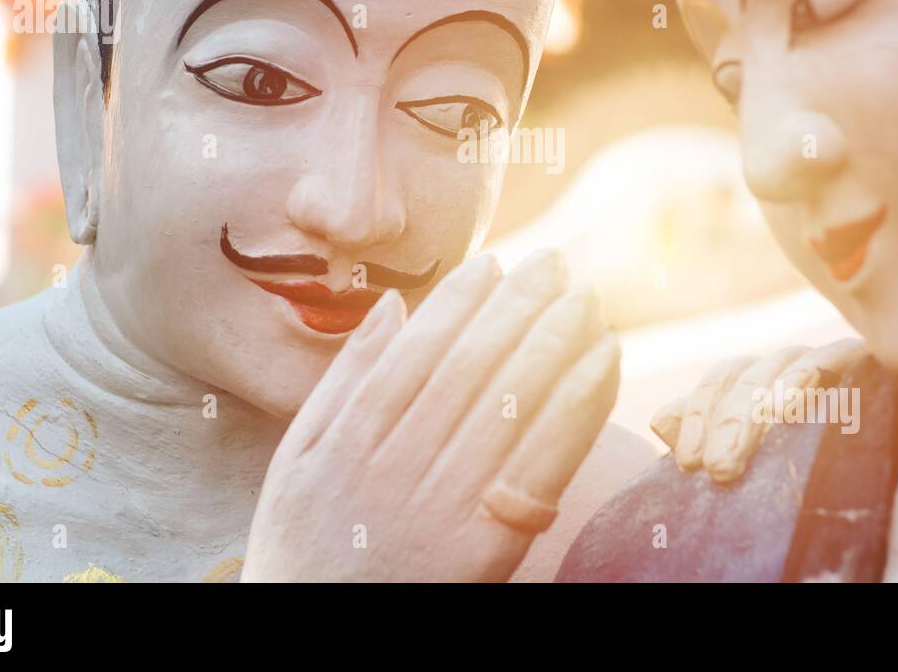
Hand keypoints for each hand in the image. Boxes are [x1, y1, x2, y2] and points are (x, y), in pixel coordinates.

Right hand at [242, 249, 620, 581]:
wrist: (319, 637)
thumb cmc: (307, 544)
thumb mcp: (294, 461)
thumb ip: (342, 383)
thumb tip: (391, 308)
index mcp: (349, 441)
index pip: (417, 353)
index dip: (460, 303)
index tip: (495, 264)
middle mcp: (397, 466)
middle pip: (471, 370)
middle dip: (519, 308)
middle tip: (556, 262)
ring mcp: (443, 507)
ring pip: (511, 405)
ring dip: (557, 343)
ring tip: (588, 301)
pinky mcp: (487, 546)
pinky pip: (542, 463)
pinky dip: (578, 407)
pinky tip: (603, 363)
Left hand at [649, 338, 864, 484]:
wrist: (867, 452)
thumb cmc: (798, 458)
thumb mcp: (746, 450)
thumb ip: (703, 434)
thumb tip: (659, 420)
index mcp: (750, 380)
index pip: (717, 383)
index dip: (698, 418)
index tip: (689, 463)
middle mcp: (779, 365)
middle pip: (745, 380)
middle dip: (727, 425)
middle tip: (718, 469)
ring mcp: (815, 359)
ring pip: (781, 370)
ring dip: (762, 407)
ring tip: (743, 448)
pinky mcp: (855, 360)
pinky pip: (829, 358)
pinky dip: (807, 378)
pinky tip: (790, 406)